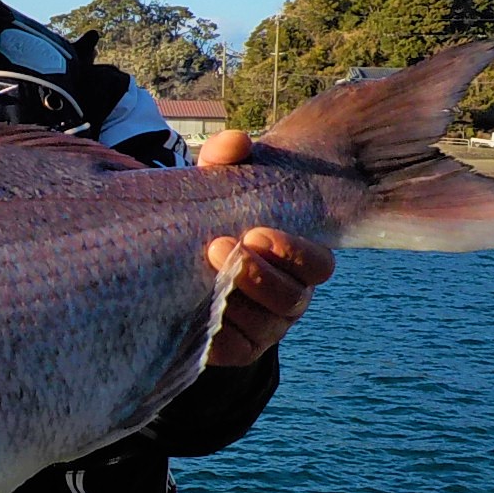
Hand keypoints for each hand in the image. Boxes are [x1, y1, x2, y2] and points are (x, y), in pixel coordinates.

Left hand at [197, 131, 334, 366]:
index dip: (293, 253)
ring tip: (206, 270)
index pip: (318, 266)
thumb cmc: (213, 218)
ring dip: (238, 298)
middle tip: (223, 248)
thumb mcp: (217, 186)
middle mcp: (287, 298)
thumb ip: (226, 160)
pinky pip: (233, 349)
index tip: (254, 232)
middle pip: (293, 300)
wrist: (175, 262)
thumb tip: (237, 143)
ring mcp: (262, 327)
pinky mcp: (232, 348)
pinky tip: (198, 306)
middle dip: (262, 277)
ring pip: (266, 327)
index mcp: (296, 260)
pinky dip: (218, 330)